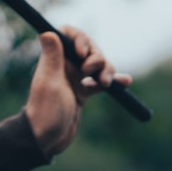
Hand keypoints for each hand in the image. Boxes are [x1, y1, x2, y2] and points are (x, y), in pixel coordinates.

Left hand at [25, 26, 132, 157]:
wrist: (46, 139)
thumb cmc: (45, 111)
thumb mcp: (50, 83)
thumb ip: (52, 58)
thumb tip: (46, 31)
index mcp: (54, 59)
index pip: (67, 34)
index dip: (79, 38)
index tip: (82, 53)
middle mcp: (64, 65)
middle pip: (88, 48)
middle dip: (96, 56)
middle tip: (90, 73)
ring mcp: (74, 78)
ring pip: (96, 64)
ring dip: (106, 70)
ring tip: (105, 84)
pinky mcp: (82, 92)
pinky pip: (100, 82)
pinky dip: (113, 81)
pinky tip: (125, 82)